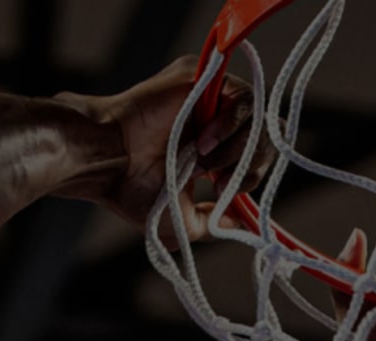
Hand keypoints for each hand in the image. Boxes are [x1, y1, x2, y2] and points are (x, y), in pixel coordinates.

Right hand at [62, 57, 272, 242]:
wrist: (109, 162)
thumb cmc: (135, 192)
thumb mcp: (184, 222)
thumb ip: (216, 222)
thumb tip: (243, 224)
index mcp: (212, 152)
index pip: (257, 155)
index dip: (251, 176)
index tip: (222, 195)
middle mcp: (214, 123)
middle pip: (266, 136)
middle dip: (251, 167)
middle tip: (220, 183)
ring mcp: (210, 100)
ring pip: (259, 119)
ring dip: (239, 150)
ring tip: (205, 166)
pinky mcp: (205, 80)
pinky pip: (245, 98)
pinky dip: (232, 127)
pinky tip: (203, 145)